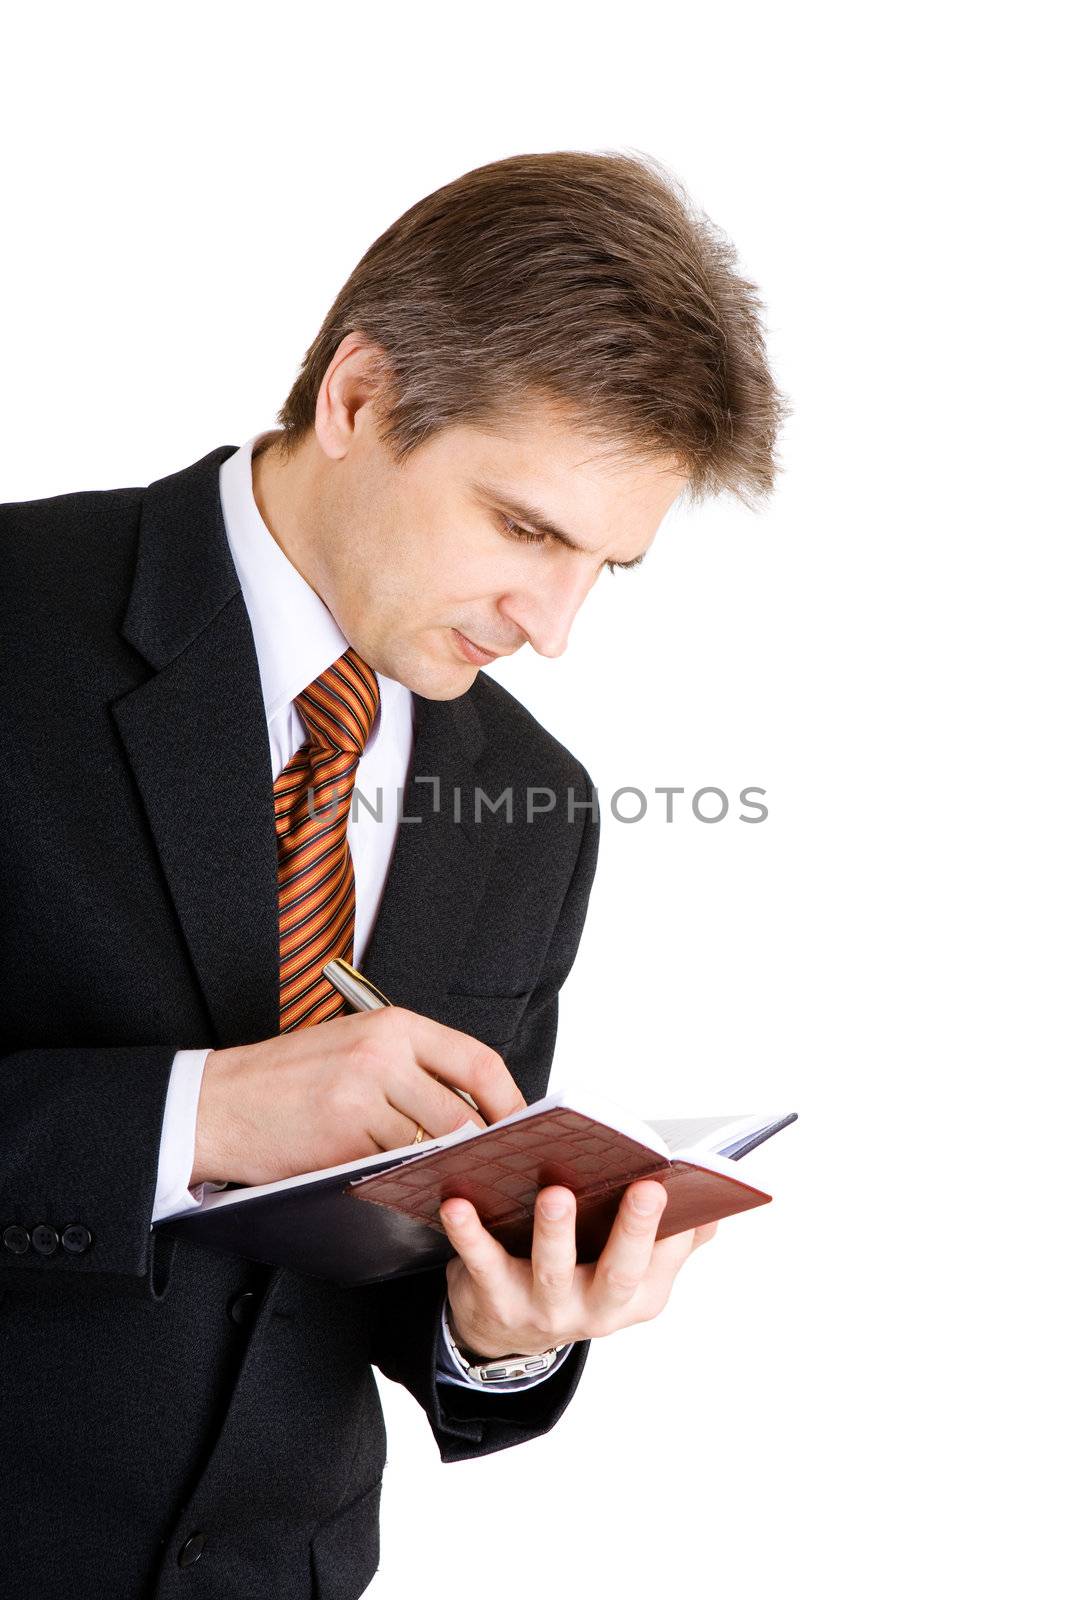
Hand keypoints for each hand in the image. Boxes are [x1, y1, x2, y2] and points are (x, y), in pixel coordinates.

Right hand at [191, 1008, 524, 1186]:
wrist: (215, 1101)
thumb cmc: (287, 1078)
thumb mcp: (353, 1047)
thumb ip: (410, 1067)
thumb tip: (474, 1105)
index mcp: (392, 1025)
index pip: (477, 1060)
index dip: (510, 1100)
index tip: (523, 1127)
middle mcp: (382, 1052)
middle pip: (463, 1110)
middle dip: (484, 1147)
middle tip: (498, 1170)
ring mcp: (361, 1094)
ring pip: (431, 1143)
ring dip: (446, 1169)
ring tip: (458, 1184)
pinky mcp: (341, 1136)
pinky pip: (392, 1166)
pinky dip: (406, 1180)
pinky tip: (408, 1188)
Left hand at [439, 1181, 718, 1358]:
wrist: (508, 1332)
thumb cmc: (580, 1276)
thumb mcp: (632, 1272)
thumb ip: (674, 1240)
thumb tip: (714, 1205)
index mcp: (638, 1297)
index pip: (665, 1260)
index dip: (676, 1229)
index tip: (685, 1186)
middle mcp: (595, 1310)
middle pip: (618, 1273)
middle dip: (634, 1231)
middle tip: (648, 1187)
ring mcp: (544, 1310)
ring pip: (552, 1271)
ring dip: (556, 1232)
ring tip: (557, 1193)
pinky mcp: (494, 1300)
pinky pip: (481, 1264)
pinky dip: (469, 1234)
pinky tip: (459, 1203)